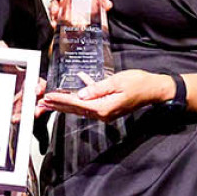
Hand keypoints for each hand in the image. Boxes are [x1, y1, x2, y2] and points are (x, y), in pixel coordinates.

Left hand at [38, 69, 167, 121]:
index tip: (48, 97)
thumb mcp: (117, 82)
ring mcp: (106, 113)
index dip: (61, 100)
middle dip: (58, 106)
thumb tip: (81, 94)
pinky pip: (90, 104)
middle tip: (42, 103)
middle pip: (76, 109)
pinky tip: (77, 88)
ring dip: (66, 104)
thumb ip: (98, 88)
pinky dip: (82, 97)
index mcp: (104, 108)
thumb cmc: (139, 83)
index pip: (77, 104)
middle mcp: (103, 113)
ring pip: (81, 108)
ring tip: (51, 101)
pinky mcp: (108, 108)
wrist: (154, 90)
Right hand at [48, 0, 111, 25]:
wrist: (85, 23)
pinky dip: (53, 20)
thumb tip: (107, 4)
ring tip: (55, 10)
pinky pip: (53, 17)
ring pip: (54, 3)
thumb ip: (102, 3)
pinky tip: (55, 23)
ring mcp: (61, 6)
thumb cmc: (88, 8)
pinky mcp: (58, 17)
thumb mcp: (97, 4)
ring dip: (53, 6)